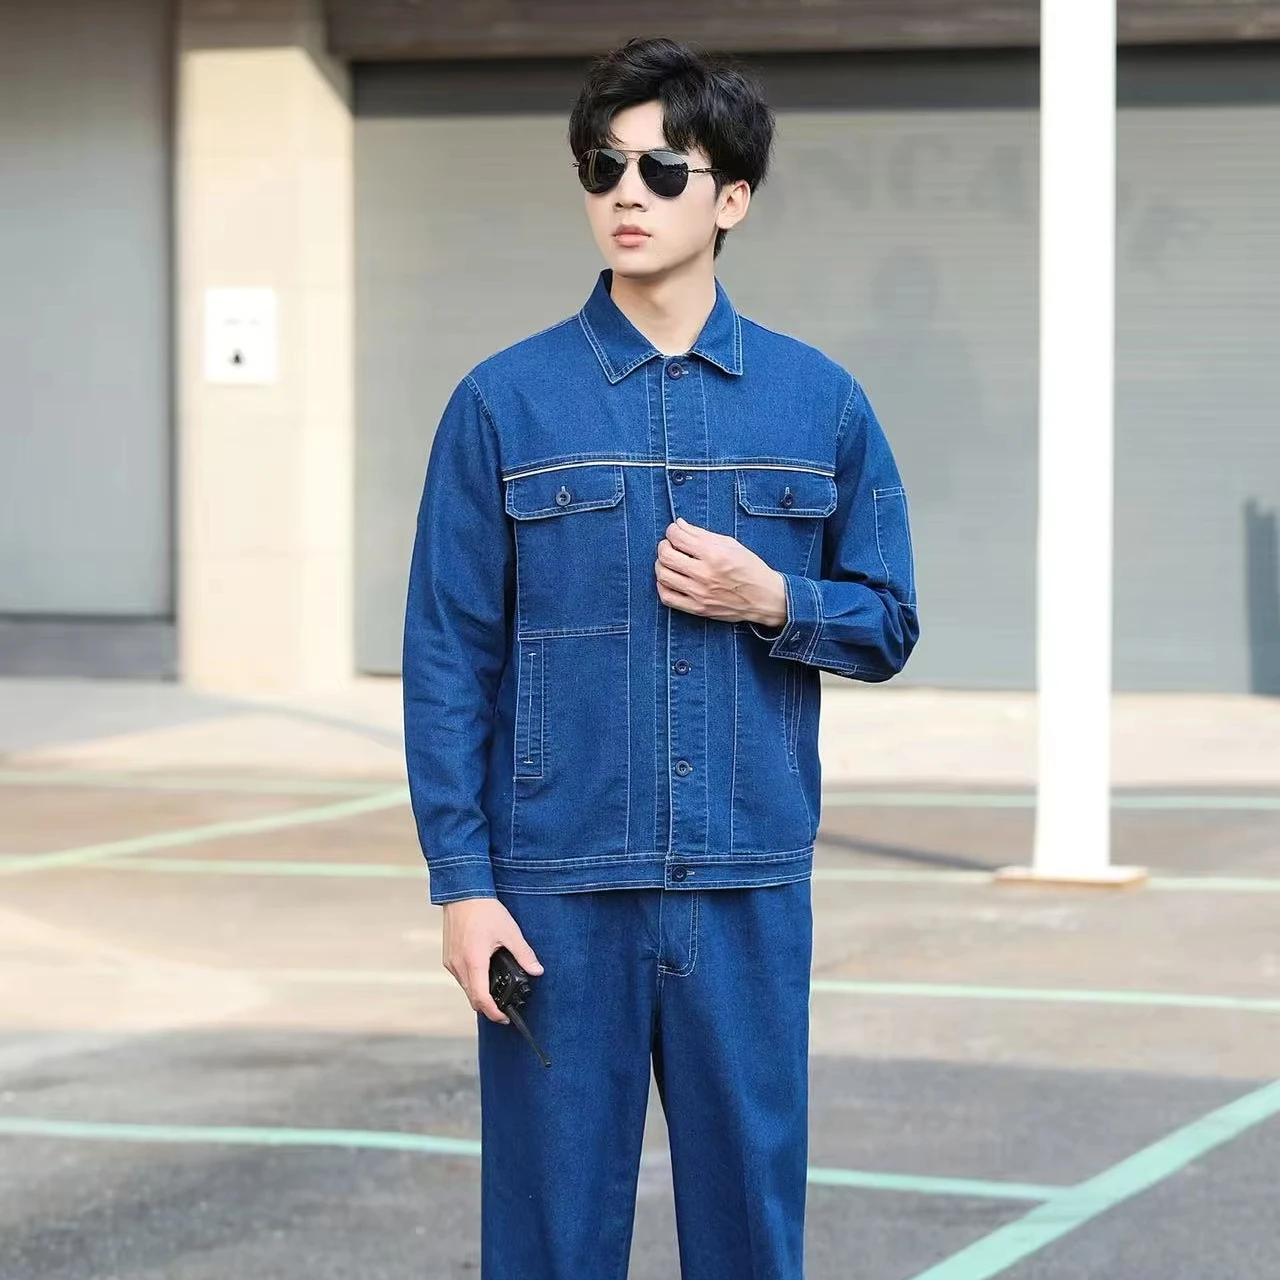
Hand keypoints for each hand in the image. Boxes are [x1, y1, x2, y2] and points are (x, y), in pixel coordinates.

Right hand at [442, 897, 543, 1023]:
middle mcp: (459, 965)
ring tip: (495, 990)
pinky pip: (460, 977)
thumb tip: (537, 970)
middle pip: (472, 997)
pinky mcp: (448, 957)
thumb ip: (524, 954)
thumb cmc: (484, 910)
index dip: (493, 1013)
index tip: (504, 1018)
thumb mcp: (510, 932)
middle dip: (488, 1006)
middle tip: (503, 1008)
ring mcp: (451, 961)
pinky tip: (483, 974)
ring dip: (479, 993)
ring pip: (465, 988)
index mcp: (474, 961)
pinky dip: (471, 981)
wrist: (462, 893)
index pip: (481, 998)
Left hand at [655, 518, 787, 626]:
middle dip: (663, 546)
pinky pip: (667, 598)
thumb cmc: (750, 568)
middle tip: (669, 545)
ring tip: (669, 561)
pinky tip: (670, 579)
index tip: (674, 531)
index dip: (671, 531)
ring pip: (663, 576)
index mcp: (714, 555)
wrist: (765, 598)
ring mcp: (699, 594)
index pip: (678, 538)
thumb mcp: (730, 544)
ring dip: (661, 564)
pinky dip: (662, 586)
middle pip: (666, 556)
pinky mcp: (697, 609)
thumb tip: (679, 524)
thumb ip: (702, 534)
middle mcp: (705, 574)